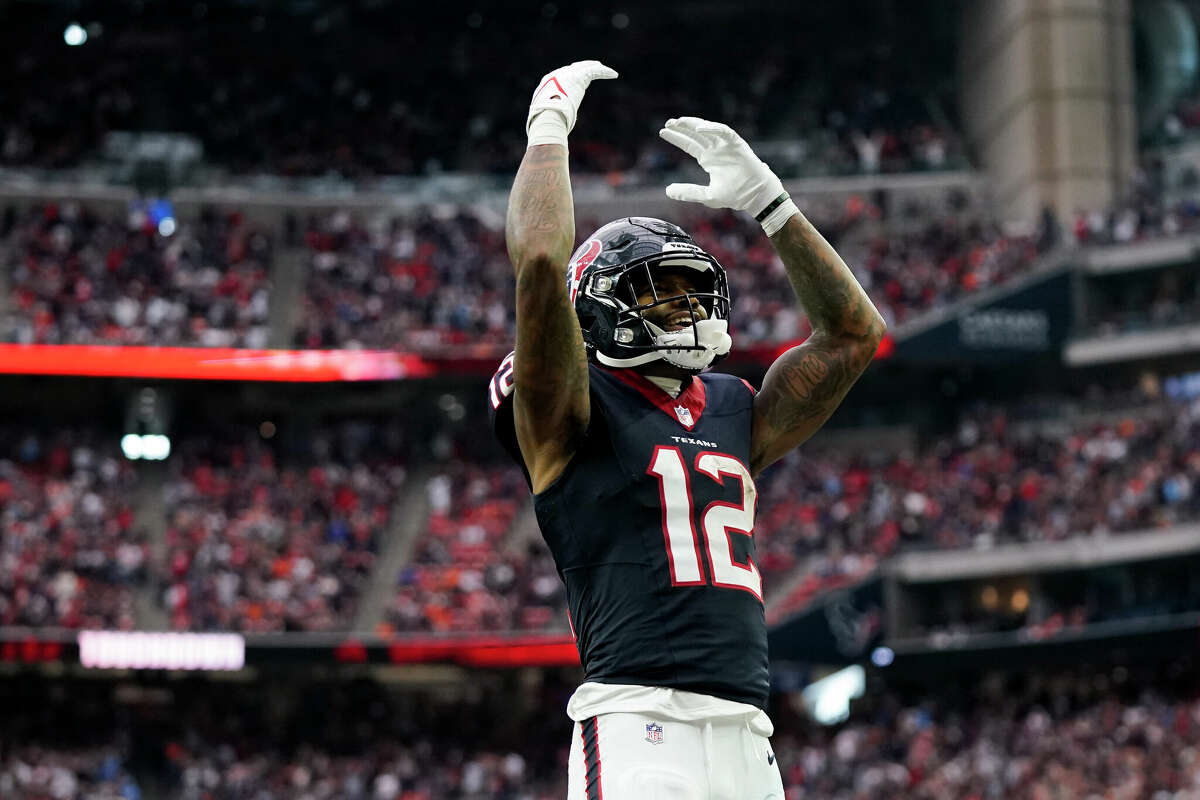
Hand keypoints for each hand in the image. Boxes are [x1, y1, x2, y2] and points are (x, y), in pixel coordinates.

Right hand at [526, 60, 617, 142]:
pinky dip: (605, 72)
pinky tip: (614, 75)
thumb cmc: (546, 120)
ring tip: (602, 68)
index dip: (569, 77)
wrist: (548, 114)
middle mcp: (557, 76)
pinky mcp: (579, 76)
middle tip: (589, 68)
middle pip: (572, 69)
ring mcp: (567, 74)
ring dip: (594, 67)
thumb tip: (553, 131)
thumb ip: (552, 119)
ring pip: (584, 67)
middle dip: (581, 68)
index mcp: (547, 84)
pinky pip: (595, 71)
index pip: (560, 77)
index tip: (576, 80)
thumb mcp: (548, 119)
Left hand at [659, 117, 784, 216]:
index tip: (662, 132)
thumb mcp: (707, 195)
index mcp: (708, 159)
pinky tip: (700, 128)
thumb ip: (688, 192)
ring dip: (694, 124)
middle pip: (695, 134)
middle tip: (668, 123)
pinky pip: (724, 132)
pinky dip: (713, 128)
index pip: (689, 144)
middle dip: (682, 127)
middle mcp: (715, 149)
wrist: (756, 196)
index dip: (677, 138)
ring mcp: (726, 145)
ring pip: (708, 129)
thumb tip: (667, 190)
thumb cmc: (735, 195)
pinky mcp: (737, 144)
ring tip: (679, 121)